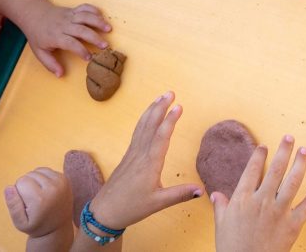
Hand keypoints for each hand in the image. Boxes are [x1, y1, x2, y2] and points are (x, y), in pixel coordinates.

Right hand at [4, 168, 72, 237]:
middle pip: (29, 175)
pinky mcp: (65, 178)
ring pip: (37, 171)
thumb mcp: (20, 223)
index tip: (24, 203)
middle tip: (31, 200)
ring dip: (34, 180)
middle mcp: (52, 188)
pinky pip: (46, 170)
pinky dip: (42, 177)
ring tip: (37, 194)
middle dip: (25, 185)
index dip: (18, 191)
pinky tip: (43, 189)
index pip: (20, 181)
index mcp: (40, 199)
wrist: (58, 227)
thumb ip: (13, 205)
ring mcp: (61, 182)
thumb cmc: (37, 225)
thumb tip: (9, 187)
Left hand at [18, 3, 110, 76]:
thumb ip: (50, 64)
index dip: (81, 50)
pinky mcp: (72, 10)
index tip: (89, 58)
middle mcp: (64, 25)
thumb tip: (60, 75)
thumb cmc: (37, 35)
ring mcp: (69, 16)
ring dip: (98, 22)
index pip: (71, 43)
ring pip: (85, 17)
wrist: (33, 14)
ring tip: (109, 29)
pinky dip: (94, 10)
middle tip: (105, 46)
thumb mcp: (39, 52)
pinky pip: (84, 7)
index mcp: (55, 36)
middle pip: (82, 30)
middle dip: (95, 38)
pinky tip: (102, 16)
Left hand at [88, 92, 202, 230]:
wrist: (104, 212)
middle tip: (171, 93)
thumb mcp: (157, 204)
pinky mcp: (128, 156)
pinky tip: (148, 115)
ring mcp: (133, 154)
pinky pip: (137, 133)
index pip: (161, 137)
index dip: (170, 121)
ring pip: (143, 127)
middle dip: (160, 108)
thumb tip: (201, 190)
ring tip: (161, 97)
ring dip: (152, 110)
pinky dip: (144, 120)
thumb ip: (179, 195)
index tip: (179, 106)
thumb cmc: (130, 208)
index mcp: (149, 164)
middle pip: (151, 126)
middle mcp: (140, 155)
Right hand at [212, 135, 305, 251]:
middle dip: (283, 151)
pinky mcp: (292, 225)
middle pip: (275, 170)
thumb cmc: (232, 248)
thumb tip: (215, 194)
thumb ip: (221, 206)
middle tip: (289, 137)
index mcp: (243, 199)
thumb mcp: (221, 225)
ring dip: (300, 164)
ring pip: (292, 182)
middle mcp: (262, 201)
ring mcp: (279, 212)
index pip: (252, 171)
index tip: (264, 146)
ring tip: (305, 151)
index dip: (259, 156)